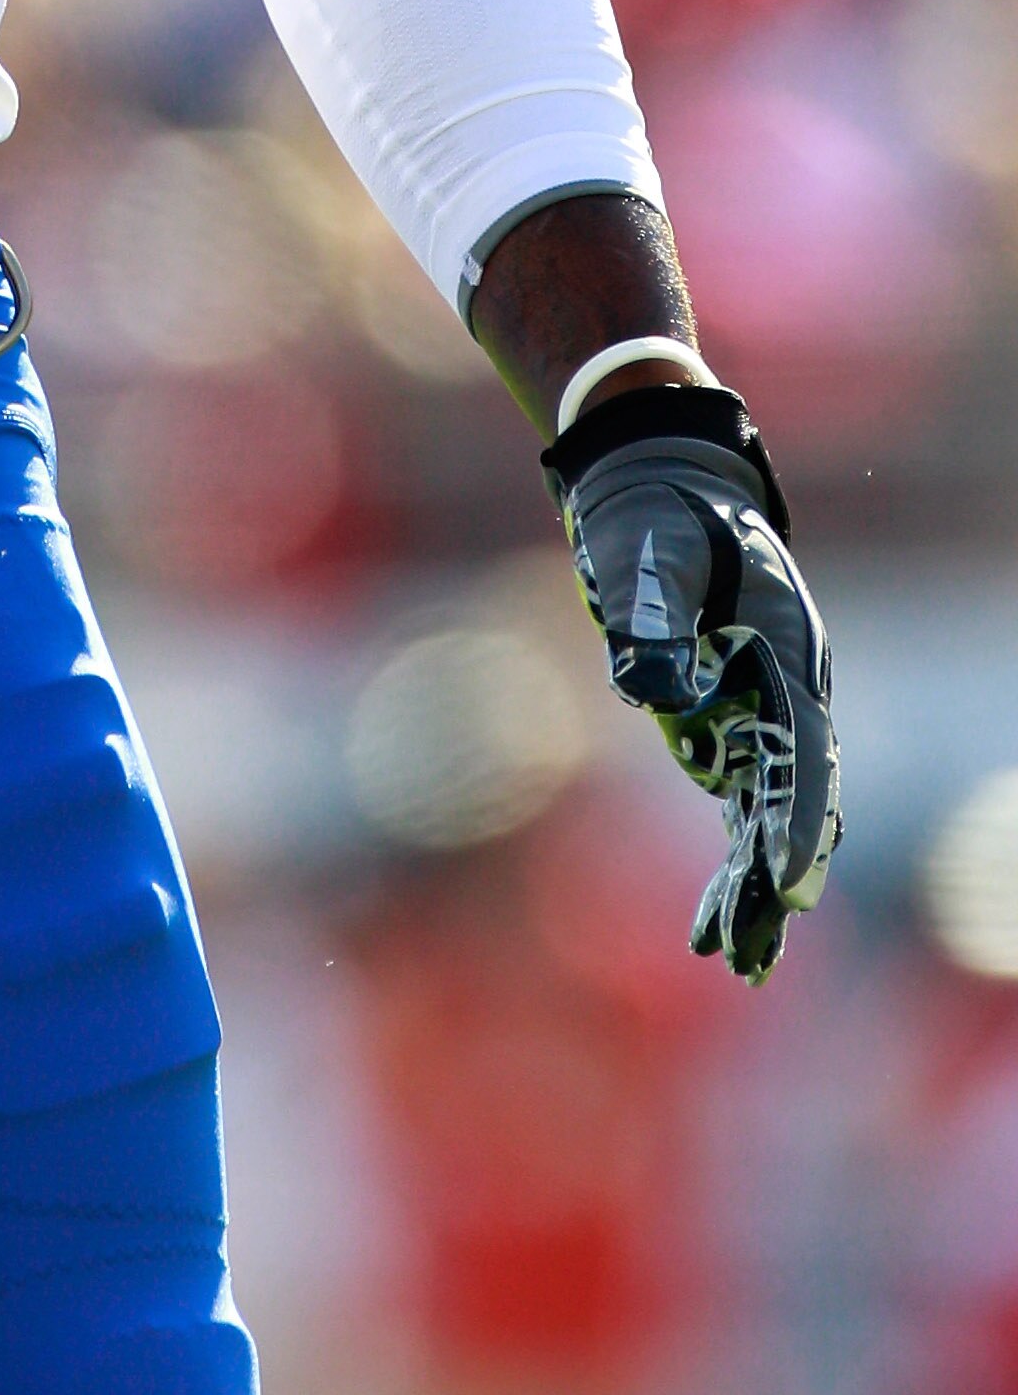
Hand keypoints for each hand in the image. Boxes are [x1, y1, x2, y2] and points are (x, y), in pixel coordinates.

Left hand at [543, 388, 838, 983]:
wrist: (655, 487)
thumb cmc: (658, 512)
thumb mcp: (648, 546)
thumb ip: (649, 612)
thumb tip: (649, 690)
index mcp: (786, 652)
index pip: (802, 750)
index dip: (796, 819)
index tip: (786, 881)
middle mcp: (784, 695)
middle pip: (792, 802)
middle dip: (774, 879)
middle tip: (749, 954)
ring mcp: (756, 717)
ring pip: (767, 820)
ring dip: (754, 890)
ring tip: (738, 964)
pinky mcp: (721, 728)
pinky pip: (735, 810)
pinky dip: (728, 868)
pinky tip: (708, 928)